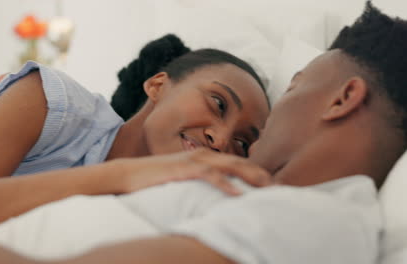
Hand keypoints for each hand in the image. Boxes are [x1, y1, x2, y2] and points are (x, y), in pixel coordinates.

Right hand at [115, 148, 271, 194]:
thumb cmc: (156, 178)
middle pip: (239, 162)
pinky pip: (210, 175)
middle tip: (278, 186)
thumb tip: (214, 195)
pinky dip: (226, 184)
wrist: (130, 174)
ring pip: (229, 165)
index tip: (271, 185)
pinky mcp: (185, 168)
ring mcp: (194, 160)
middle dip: (259, 173)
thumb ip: (199, 182)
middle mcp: (203, 155)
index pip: (235, 164)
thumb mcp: (182, 179)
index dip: (255, 173)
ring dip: (250, 176)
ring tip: (267, 187)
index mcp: (204, 157)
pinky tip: (238, 195)